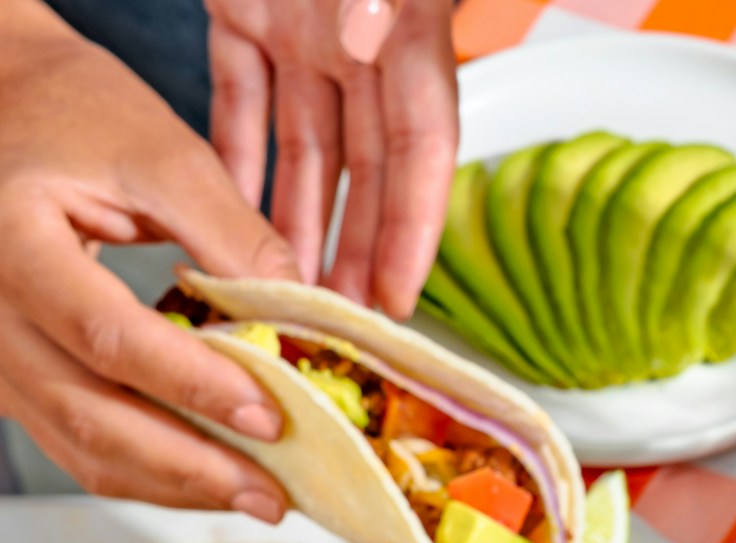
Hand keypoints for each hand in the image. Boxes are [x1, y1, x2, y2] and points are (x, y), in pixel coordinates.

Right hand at [0, 29, 302, 518]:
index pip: (106, 337)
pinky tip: (208, 474)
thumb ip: (234, 239)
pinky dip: (148, 469)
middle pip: (88, 416)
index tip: (270, 418)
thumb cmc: (73, 115)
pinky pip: (75, 444)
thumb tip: (298, 330)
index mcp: (0, 235)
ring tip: (254, 496)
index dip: (192, 387)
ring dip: (175, 485)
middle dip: (191, 467)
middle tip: (273, 496)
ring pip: (81, 449)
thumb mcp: (166, 151)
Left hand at [205, 0, 458, 319]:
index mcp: (406, 17)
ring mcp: (301, 26)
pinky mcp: (244, 9)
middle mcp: (358, 34)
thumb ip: (438, 14)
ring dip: (297, 222)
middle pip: (367, 163)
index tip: (395, 298)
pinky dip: (238, 156)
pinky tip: (231, 215)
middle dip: (354, 248)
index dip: (413, 226)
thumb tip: (504, 60)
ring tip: (285, 290)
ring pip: (304, 143)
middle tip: (336, 319)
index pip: (422, 144)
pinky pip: (240, 95)